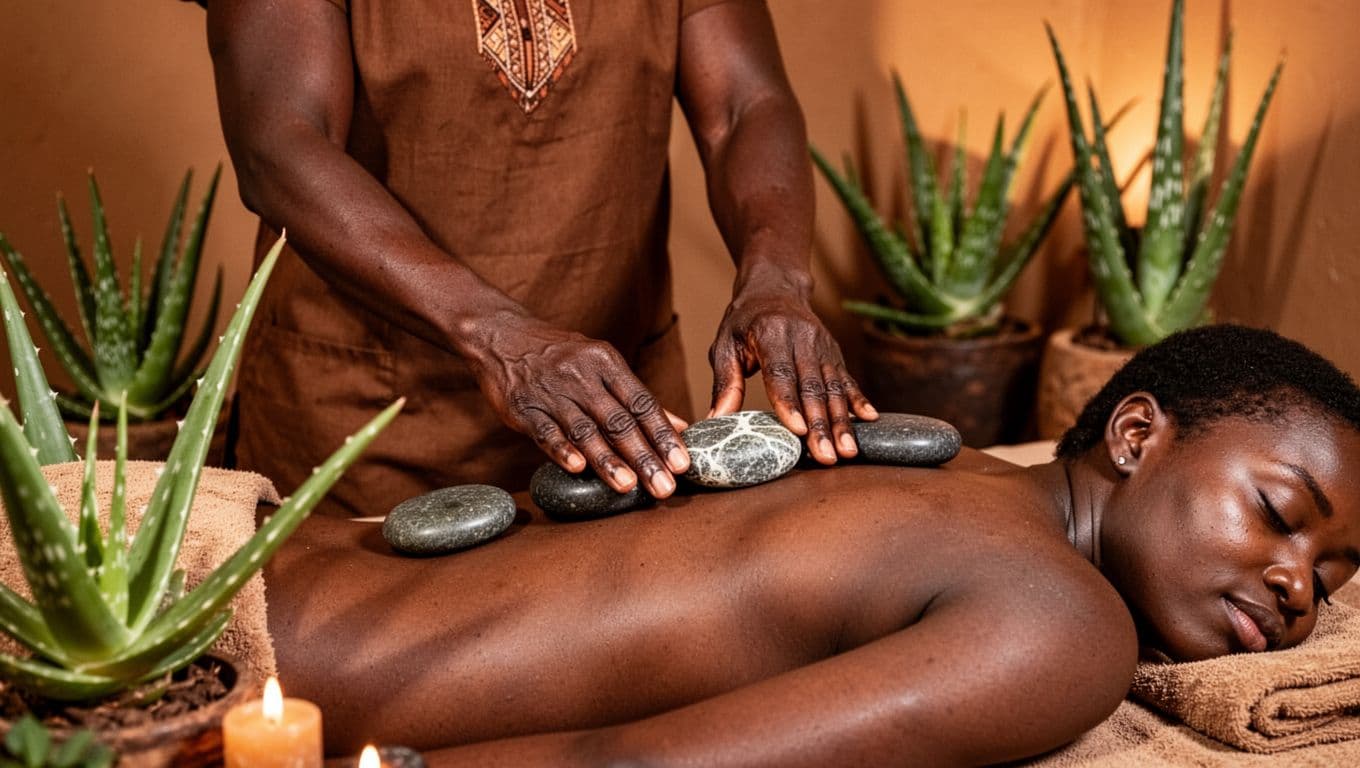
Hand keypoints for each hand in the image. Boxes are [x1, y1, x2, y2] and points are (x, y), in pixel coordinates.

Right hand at [469, 318, 689, 497]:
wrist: (500, 335)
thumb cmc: (559, 355)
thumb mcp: (601, 363)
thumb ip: (637, 397)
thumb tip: (679, 426)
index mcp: (605, 362)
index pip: (641, 403)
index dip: (663, 435)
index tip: (682, 463)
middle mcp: (580, 375)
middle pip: (618, 421)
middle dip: (644, 456)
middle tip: (663, 487)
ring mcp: (550, 392)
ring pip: (584, 430)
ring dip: (607, 460)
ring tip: (628, 486)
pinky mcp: (522, 407)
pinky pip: (544, 431)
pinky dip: (561, 449)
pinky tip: (576, 468)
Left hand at [709, 290, 875, 464]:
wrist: (775, 289)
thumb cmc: (744, 322)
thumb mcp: (725, 346)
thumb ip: (725, 384)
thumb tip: (716, 421)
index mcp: (770, 333)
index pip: (781, 373)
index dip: (789, 403)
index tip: (798, 430)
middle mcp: (802, 338)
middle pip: (812, 386)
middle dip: (821, 425)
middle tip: (826, 456)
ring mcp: (822, 346)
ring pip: (833, 387)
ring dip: (841, 422)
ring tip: (847, 451)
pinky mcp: (835, 353)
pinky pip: (847, 379)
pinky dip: (859, 400)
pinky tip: (869, 419)